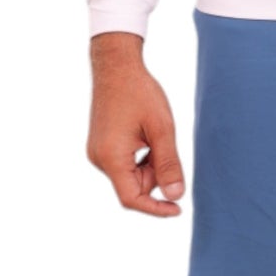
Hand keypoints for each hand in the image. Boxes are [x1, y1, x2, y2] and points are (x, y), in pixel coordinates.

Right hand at [87, 33, 185, 216]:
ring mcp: (97, 153)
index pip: (132, 199)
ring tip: (155, 135)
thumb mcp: (162, 129)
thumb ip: (169, 165)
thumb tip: (176, 196)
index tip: (178, 209)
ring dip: (150, 165)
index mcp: (111, 158)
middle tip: (167, 146)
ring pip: (131, 175)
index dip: (156, 208)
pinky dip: (141, 157)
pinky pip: (125, 164)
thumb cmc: (140, 93)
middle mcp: (99, 159)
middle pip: (134, 186)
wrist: (116, 66)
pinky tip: (146, 134)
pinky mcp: (101, 146)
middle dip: (156, 175)